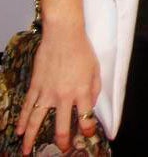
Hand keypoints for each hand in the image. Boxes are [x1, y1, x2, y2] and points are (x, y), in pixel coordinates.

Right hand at [17, 22, 100, 154]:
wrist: (64, 35)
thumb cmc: (82, 51)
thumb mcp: (96, 70)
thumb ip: (94, 90)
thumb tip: (90, 106)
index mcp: (82, 92)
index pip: (85, 118)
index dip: (87, 130)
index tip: (86, 136)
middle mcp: (64, 96)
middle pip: (62, 126)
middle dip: (62, 141)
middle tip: (61, 149)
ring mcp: (47, 92)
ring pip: (38, 121)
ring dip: (32, 138)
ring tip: (28, 151)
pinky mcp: (35, 86)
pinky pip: (27, 107)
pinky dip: (22, 120)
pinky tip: (19, 131)